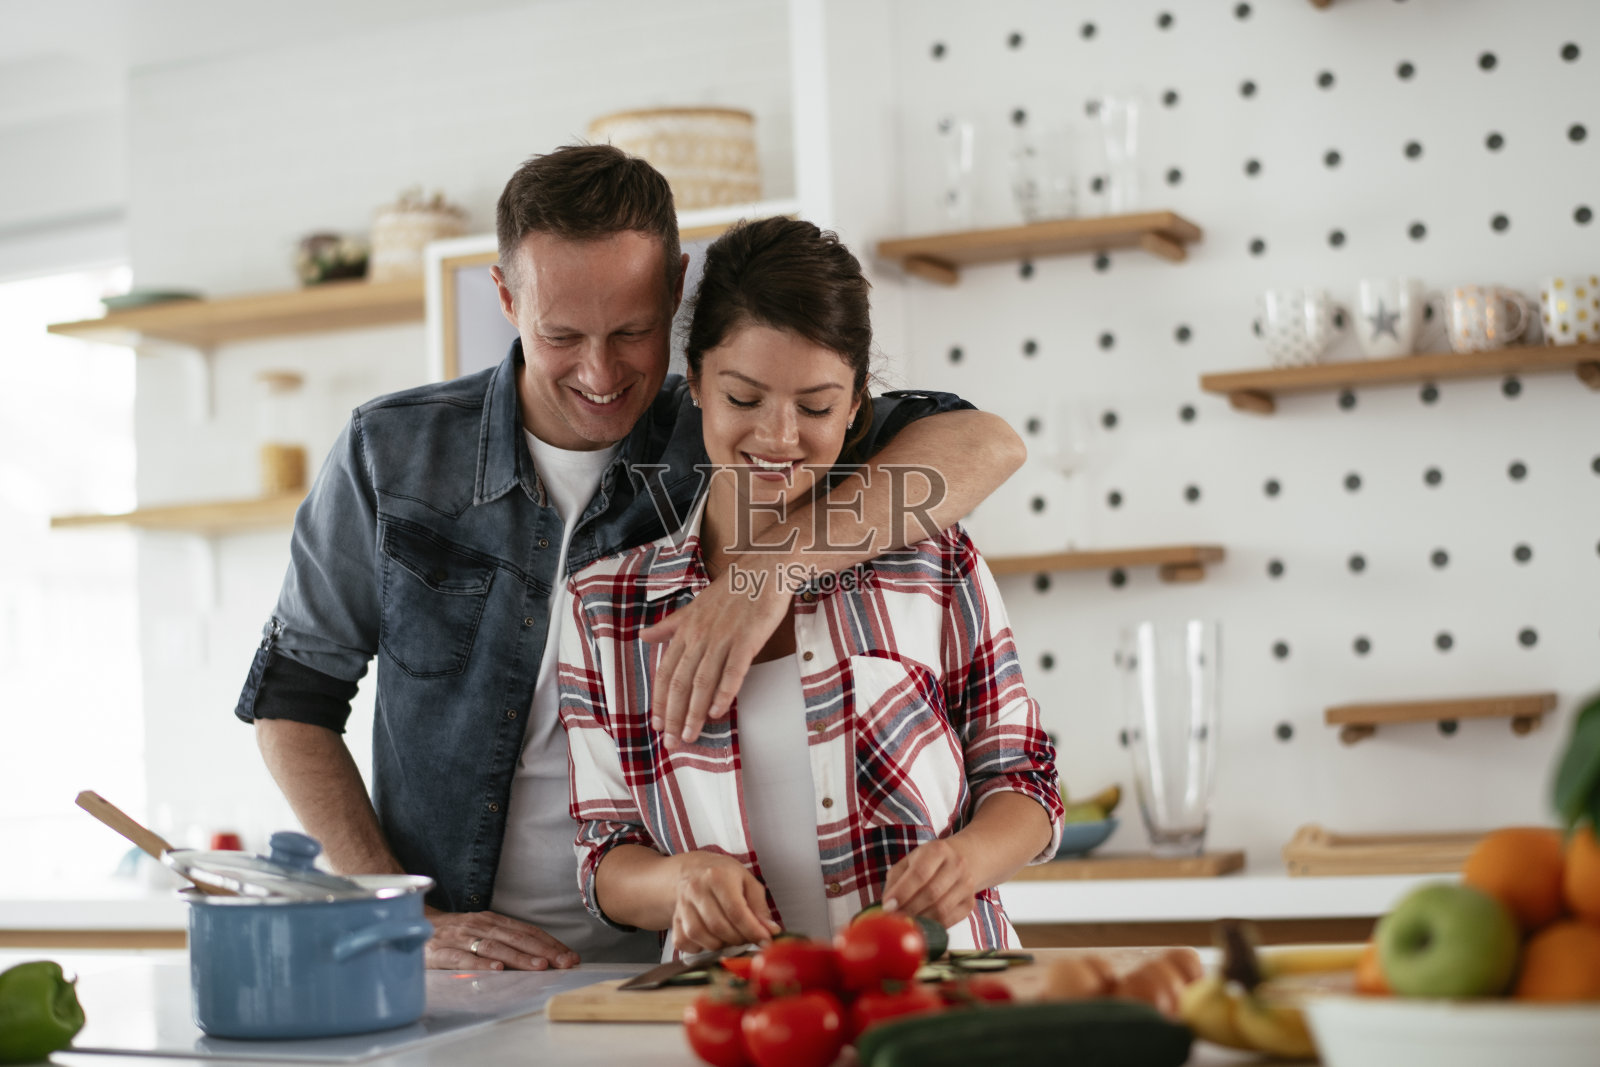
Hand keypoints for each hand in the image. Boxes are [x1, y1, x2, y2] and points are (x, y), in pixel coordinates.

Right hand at [423, 907, 579, 970]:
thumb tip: (541, 955)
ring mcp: (461, 937)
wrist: (413, 924)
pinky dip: (480, 963)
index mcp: (492, 921)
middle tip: (564, 963)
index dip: (550, 943)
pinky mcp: (441, 951)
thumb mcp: (482, 931)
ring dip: (519, 957)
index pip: (527, 931)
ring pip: (495, 947)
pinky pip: (463, 958)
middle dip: (543, 951)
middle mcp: (480, 926)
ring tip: (539, 966)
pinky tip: (496, 970)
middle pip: (517, 938)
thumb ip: (505, 940)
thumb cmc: (454, 933)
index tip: (569, 956)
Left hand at [641, 563, 786, 745]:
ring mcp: (723, 638)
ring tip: (691, 735)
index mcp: (687, 629)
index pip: (666, 671)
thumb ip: (671, 625)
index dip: (660, 700)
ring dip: (695, 712)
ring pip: (703, 681)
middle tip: (672, 742)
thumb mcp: (695, 604)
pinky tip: (718, 711)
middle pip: (681, 682)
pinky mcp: (747, 639)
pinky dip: (724, 692)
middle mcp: (700, 636)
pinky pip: (733, 670)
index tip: (658, 724)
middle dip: (674, 715)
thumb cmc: (733, 588)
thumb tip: (644, 636)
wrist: (765, 569)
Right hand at [671, 851, 781, 953]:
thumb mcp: (747, 881)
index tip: (764, 940)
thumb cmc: (722, 875)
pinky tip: (711, 938)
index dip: (753, 931)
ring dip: (721, 944)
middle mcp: (696, 889)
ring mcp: (682, 905)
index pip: (737, 912)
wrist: (691, 869)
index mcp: (717, 876)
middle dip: (739, 939)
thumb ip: (760, 906)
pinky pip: (685, 942)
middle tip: (748, 937)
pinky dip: (700, 947)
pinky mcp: (674, 919)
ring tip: (730, 936)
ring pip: (701, 937)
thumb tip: (770, 930)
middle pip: (719, 927)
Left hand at [880, 839, 977, 929]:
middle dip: (909, 909)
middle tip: (894, 918)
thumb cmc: (927, 862)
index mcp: (938, 850)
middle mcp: (956, 865)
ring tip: (905, 922)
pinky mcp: (970, 903)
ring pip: (941, 910)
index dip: (903, 892)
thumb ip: (895, 880)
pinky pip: (949, 920)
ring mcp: (966, 884)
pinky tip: (921, 925)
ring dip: (920, 920)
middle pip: (931, 893)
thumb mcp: (909, 862)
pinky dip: (932, 926)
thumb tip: (887, 906)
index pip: (920, 873)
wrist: (961, 860)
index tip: (888, 906)